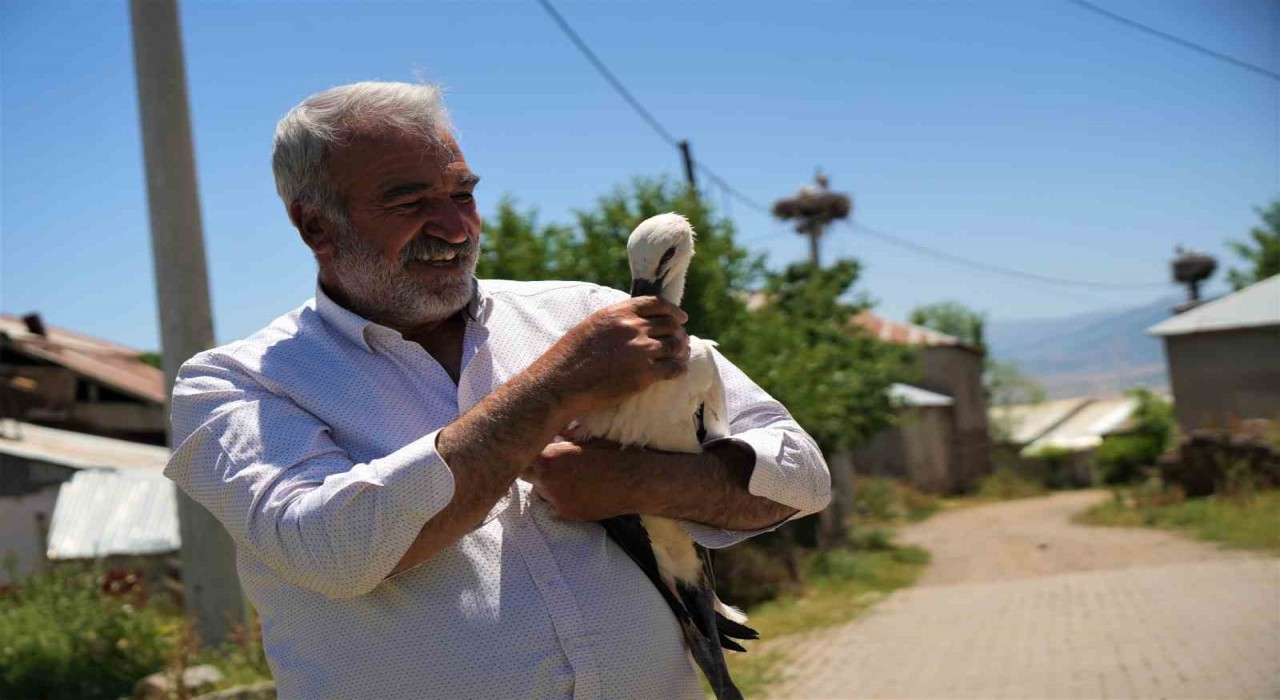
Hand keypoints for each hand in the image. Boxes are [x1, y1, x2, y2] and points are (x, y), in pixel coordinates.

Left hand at [522, 440, 639, 520]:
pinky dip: (562, 498)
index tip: (535, 446)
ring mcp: (555, 500)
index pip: (523, 454)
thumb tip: (553, 436)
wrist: (637, 482)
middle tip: (547, 462)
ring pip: (539, 490)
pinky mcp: (566, 514)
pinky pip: (554, 504)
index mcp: (549, 457)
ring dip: (547, 483)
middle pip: (525, 474)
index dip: (528, 449)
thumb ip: (563, 440)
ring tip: (568, 477)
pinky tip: (579, 491)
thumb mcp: (586, 440)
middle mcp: (546, 480)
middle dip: (533, 467)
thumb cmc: (615, 454)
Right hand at [536, 297, 689, 414]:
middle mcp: (632, 328)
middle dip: (679, 333)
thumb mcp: (592, 325)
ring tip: (681, 356)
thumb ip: (616, 320)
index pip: (656, 304)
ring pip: (675, 346)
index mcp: (618, 312)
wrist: (561, 383)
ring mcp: (640, 351)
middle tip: (682, 342)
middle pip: (669, 325)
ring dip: (681, 351)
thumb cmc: (570, 357)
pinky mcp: (643, 375)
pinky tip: (679, 371)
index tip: (681, 318)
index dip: (673, 311)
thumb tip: (635, 321)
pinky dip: (679, 369)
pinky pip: (673, 368)